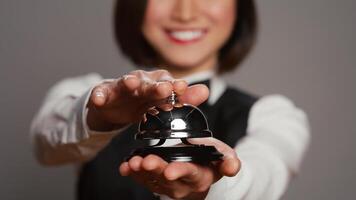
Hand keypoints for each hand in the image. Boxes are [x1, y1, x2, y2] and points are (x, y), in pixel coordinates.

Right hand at [87, 69, 208, 130]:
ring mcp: (121, 87)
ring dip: (128, 82)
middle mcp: (141, 82)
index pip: (168, 83)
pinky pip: (101, 93)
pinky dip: (99, 95)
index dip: (175, 86)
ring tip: (131, 83)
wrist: (115, 107)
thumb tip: (206, 91)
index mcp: (156, 84)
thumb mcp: (161, 104)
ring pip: (125, 83)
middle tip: (165, 88)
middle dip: (156, 86)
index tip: (182, 88)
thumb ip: (183, 99)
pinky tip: (99, 99)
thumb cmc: (142, 103)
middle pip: (149, 83)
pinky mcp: (104, 93)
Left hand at [119, 138, 240, 199]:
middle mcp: (182, 184)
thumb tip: (232, 166)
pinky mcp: (155, 181)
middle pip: (167, 178)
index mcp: (200, 176)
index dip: (180, 172)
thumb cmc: (210, 160)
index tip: (170, 170)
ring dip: (140, 171)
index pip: (190, 174)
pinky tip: (125, 166)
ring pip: (152, 179)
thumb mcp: (223, 157)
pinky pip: (142, 178)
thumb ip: (228, 161)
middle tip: (146, 161)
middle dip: (156, 170)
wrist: (199, 169)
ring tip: (132, 162)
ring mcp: (166, 185)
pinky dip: (132, 172)